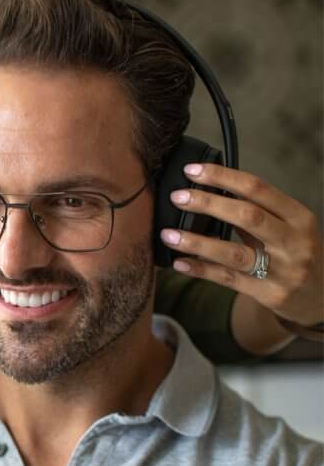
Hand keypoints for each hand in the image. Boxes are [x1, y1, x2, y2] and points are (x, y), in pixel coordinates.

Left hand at [159, 163, 322, 327]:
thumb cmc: (296, 252)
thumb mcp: (288, 226)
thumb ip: (255, 209)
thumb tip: (206, 188)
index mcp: (298, 216)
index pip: (257, 188)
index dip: (222, 177)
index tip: (192, 171)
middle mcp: (293, 242)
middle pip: (247, 216)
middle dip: (208, 204)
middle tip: (177, 197)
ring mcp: (283, 271)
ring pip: (234, 253)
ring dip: (196, 242)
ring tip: (168, 234)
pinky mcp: (270, 294)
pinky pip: (228, 279)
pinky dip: (200, 269)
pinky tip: (178, 262)